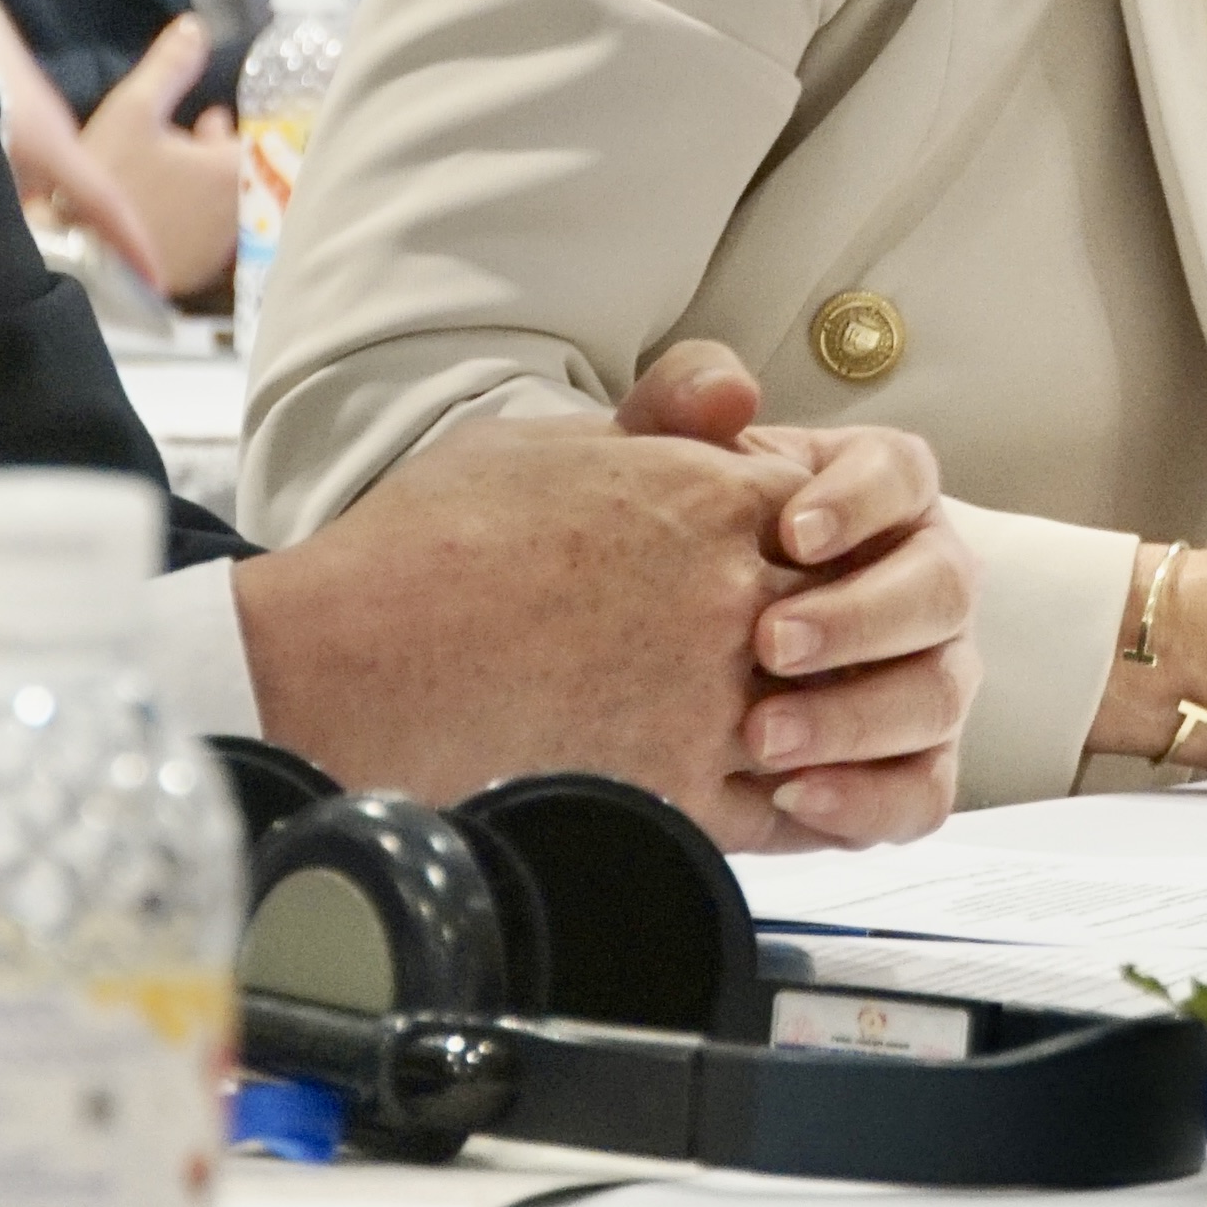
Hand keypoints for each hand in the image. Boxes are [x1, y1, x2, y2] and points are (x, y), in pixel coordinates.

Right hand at [0, 0, 238, 306]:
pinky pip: (205, 237)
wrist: (80, 257)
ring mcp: (218, 250)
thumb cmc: (109, 180)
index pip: (263, 143)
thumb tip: (195, 26)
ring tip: (177, 162)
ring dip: (209, 181)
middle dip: (223, 148)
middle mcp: (239, 214)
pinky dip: (193, 215)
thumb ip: (170, 66)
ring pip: (228, 206)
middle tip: (202, 126)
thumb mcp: (132, 109)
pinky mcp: (194, 274)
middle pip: (247, 174)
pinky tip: (161, 203)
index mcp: (234, 171)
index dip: (240, 126)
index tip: (215, 116)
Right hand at [233, 344, 976, 853]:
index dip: (819, 531)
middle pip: (847, 609)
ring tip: (803, 715)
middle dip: (836, 624)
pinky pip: (794, 807)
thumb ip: (666, 416)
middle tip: (811, 640)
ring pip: (834, 710)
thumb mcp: (555, 436)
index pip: (834, 508)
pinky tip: (798, 792)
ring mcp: (712, 699)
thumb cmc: (436, 540)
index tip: (794, 550)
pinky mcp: (681, 793)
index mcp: (708, 497)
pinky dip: (813, 800)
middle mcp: (730, 596)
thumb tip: (741, 398)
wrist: (358, 658)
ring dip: (831, 714)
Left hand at [627, 344, 982, 848]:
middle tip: (769, 644)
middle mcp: (926, 580)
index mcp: (883, 492)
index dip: (861, 503)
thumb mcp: (666, 461)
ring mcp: (930, 673)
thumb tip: (730, 392)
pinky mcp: (912, 762)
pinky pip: (923, 791)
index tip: (792, 532)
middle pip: (940, 592)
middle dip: (859, 620)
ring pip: (937, 697)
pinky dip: (868, 800)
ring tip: (760, 738)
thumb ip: (683, 403)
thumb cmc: (681, 535)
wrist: (659, 636)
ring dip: (855, 720)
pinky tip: (792, 797)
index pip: (904, 476)